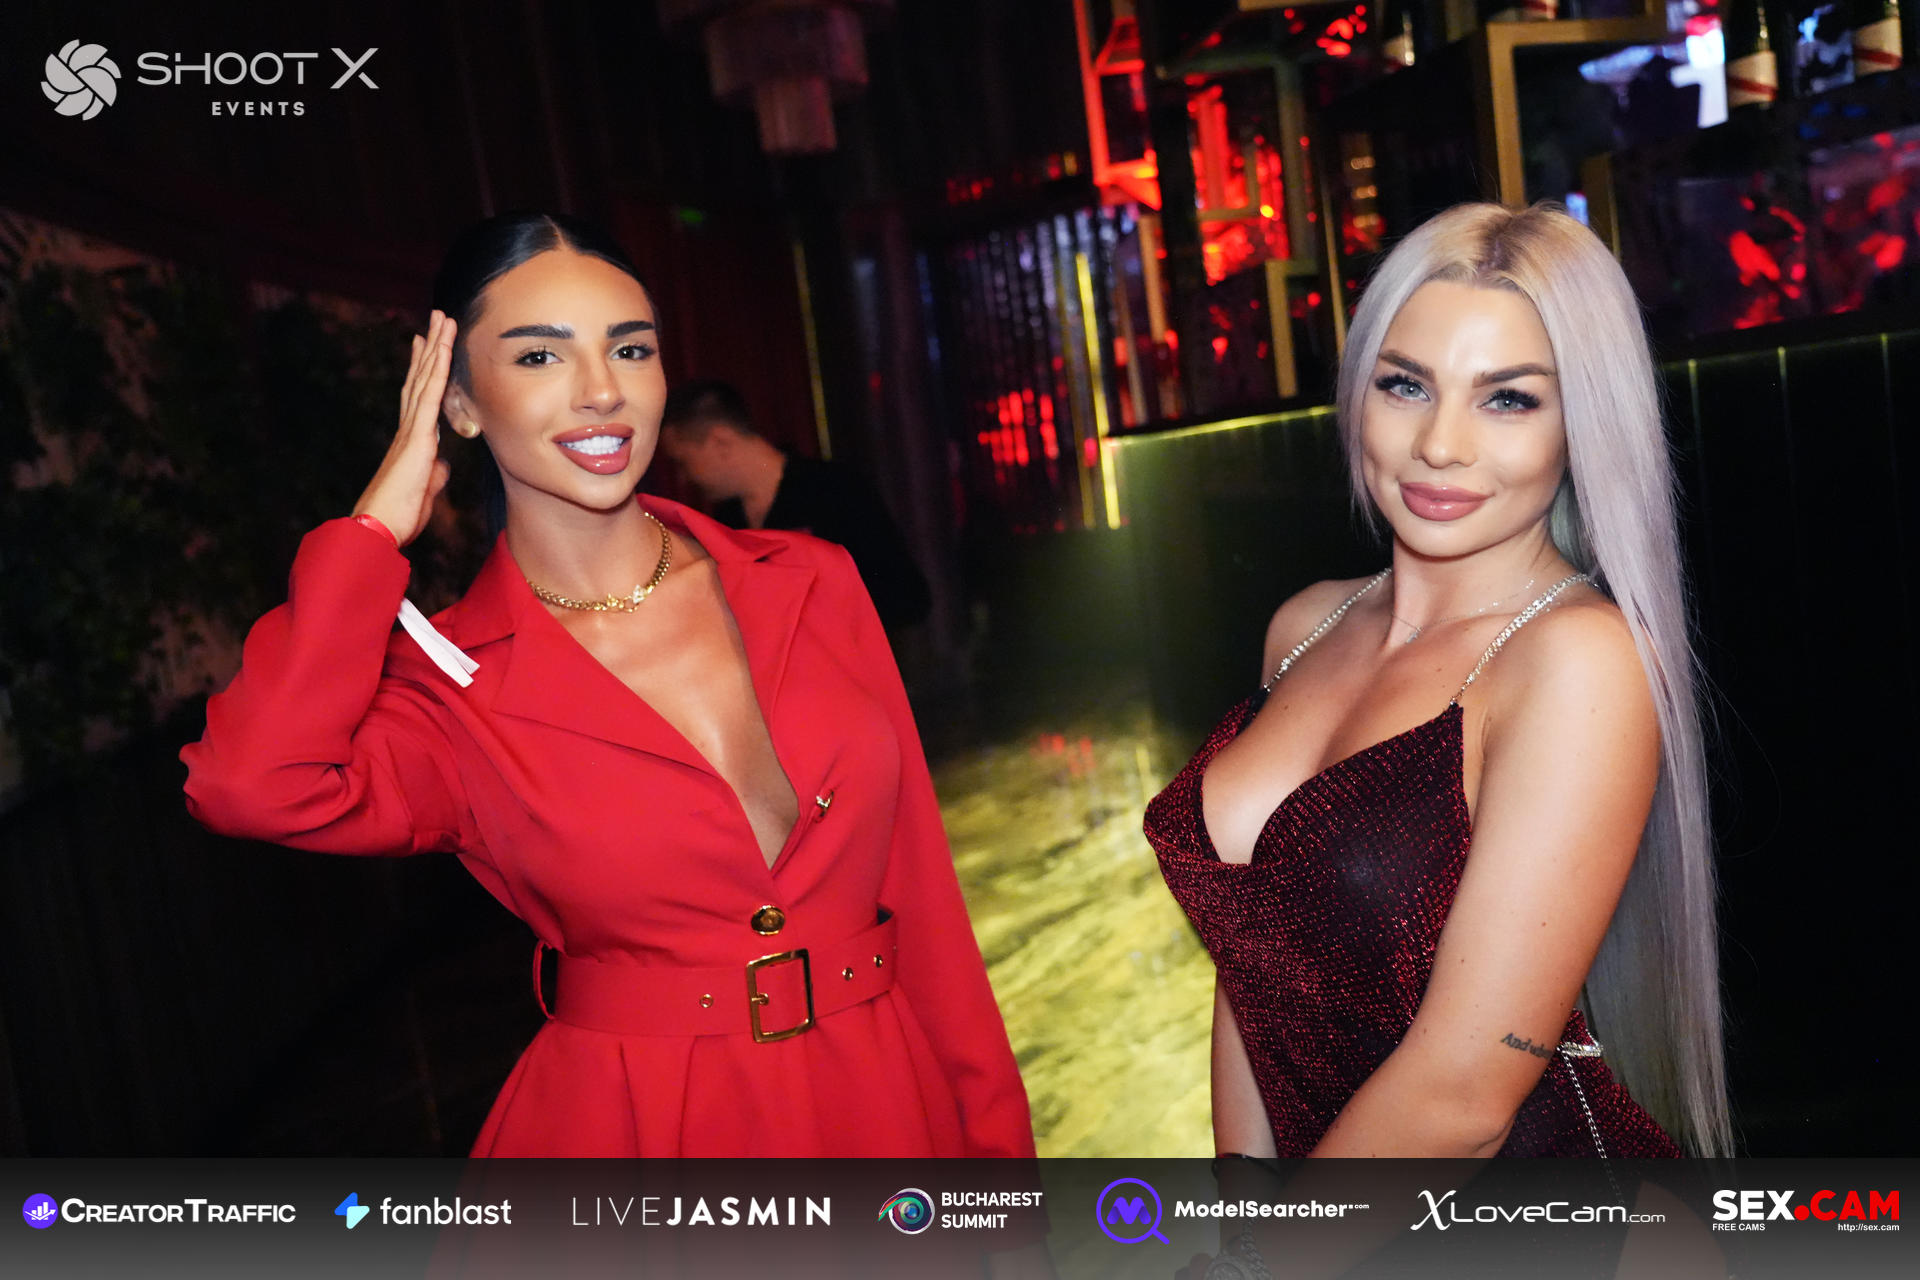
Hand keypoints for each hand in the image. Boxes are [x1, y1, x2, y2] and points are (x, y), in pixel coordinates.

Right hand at [352, 309, 456, 547]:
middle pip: (421, 379)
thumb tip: (442, 464)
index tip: (428, 347)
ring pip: (426, 378)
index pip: (420, 398)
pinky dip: (437, 369)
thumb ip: (434, 475)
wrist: (379, 527)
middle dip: (430, 348)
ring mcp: (412, 429)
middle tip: (437, 320)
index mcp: (412, 442)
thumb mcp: (425, 492)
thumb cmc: (398, 516)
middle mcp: (409, 429)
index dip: (424, 371)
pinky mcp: (417, 436)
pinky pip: (430, 395)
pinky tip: (442, 347)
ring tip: (443, 319)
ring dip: (436, 347)